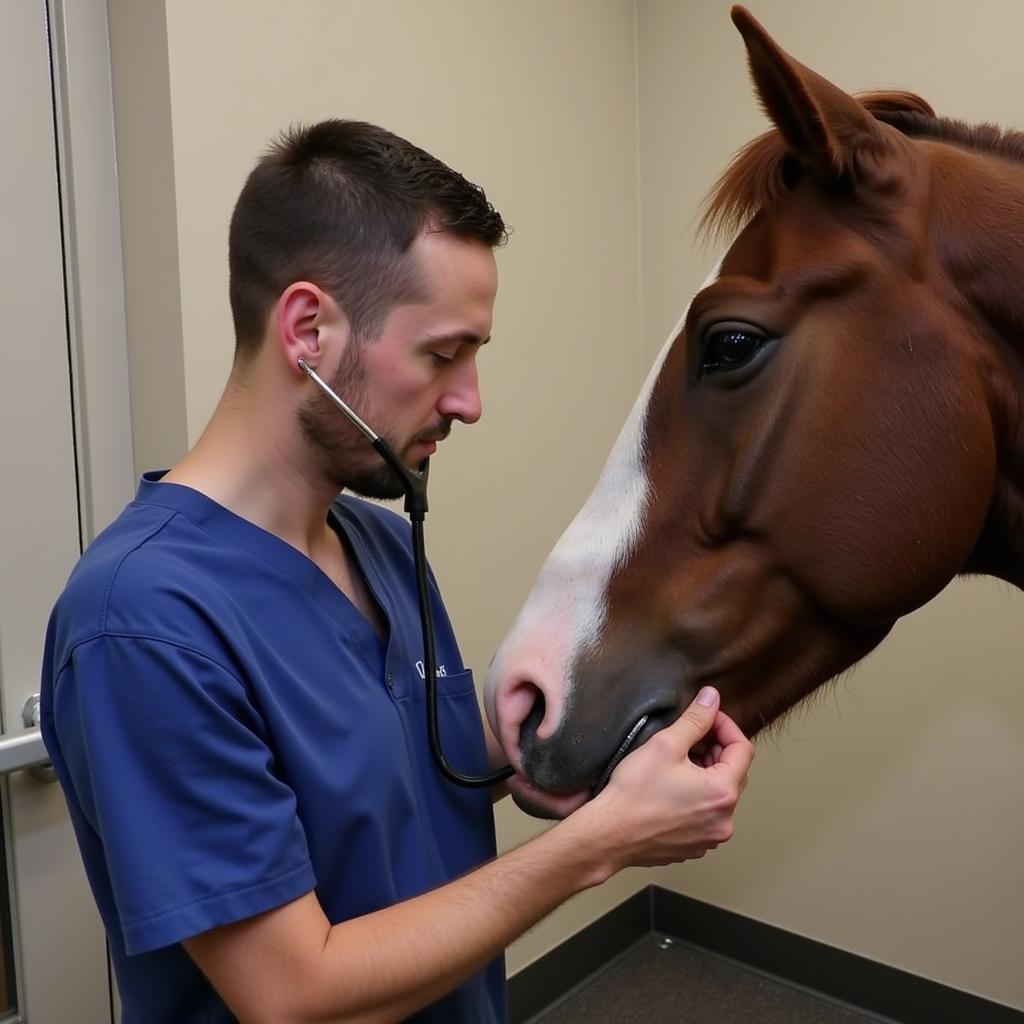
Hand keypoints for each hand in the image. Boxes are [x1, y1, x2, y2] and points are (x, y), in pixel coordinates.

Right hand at [583, 687, 753, 870]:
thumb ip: (695, 719)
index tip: (706, 717)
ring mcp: (710, 838)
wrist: (608, 835)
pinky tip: (671, 790)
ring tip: (677, 764)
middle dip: (715, 751)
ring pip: (719, 795)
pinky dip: (696, 798)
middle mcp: (724, 820)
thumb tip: (712, 698)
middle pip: (734, 773)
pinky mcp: (694, 847)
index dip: (725, 726)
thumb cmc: (634, 792)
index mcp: (723, 793)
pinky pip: (705, 815)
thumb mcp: (666, 744)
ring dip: (706, 775)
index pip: (743, 749)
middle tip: (688, 739)